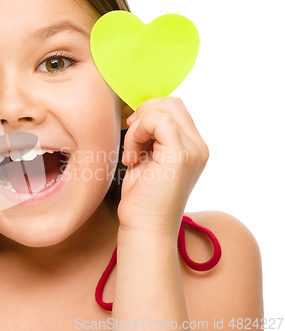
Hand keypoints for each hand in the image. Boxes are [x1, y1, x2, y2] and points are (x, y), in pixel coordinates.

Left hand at [118, 97, 208, 236]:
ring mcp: (194, 151)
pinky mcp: (181, 156)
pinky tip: (131, 157)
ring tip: (132, 153)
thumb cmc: (141, 197)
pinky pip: (159, 121)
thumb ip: (152, 135)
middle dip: (143, 115)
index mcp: (193, 147)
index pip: (174, 108)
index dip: (148, 114)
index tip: (133, 136)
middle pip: (171, 102)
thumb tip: (142, 112)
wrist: (145, 228)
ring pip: (165, 107)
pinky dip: (138, 133)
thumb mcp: (147, 158)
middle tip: (131, 143)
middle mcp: (199, 147)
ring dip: (139, 127)